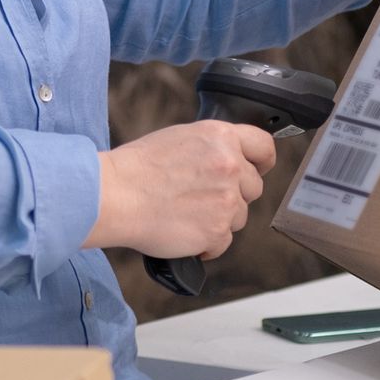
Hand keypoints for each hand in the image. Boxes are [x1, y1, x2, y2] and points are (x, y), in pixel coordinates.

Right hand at [84, 121, 277, 260]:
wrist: (115, 195)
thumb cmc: (137, 168)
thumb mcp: (181, 138)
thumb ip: (213, 148)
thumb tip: (231, 162)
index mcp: (220, 136)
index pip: (264, 146)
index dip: (261, 162)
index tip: (257, 170)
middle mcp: (230, 165)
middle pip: (253, 187)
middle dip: (233, 194)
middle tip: (201, 197)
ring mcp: (226, 199)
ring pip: (239, 216)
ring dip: (217, 219)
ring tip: (185, 213)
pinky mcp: (217, 230)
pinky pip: (223, 242)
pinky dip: (206, 243)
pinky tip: (183, 231)